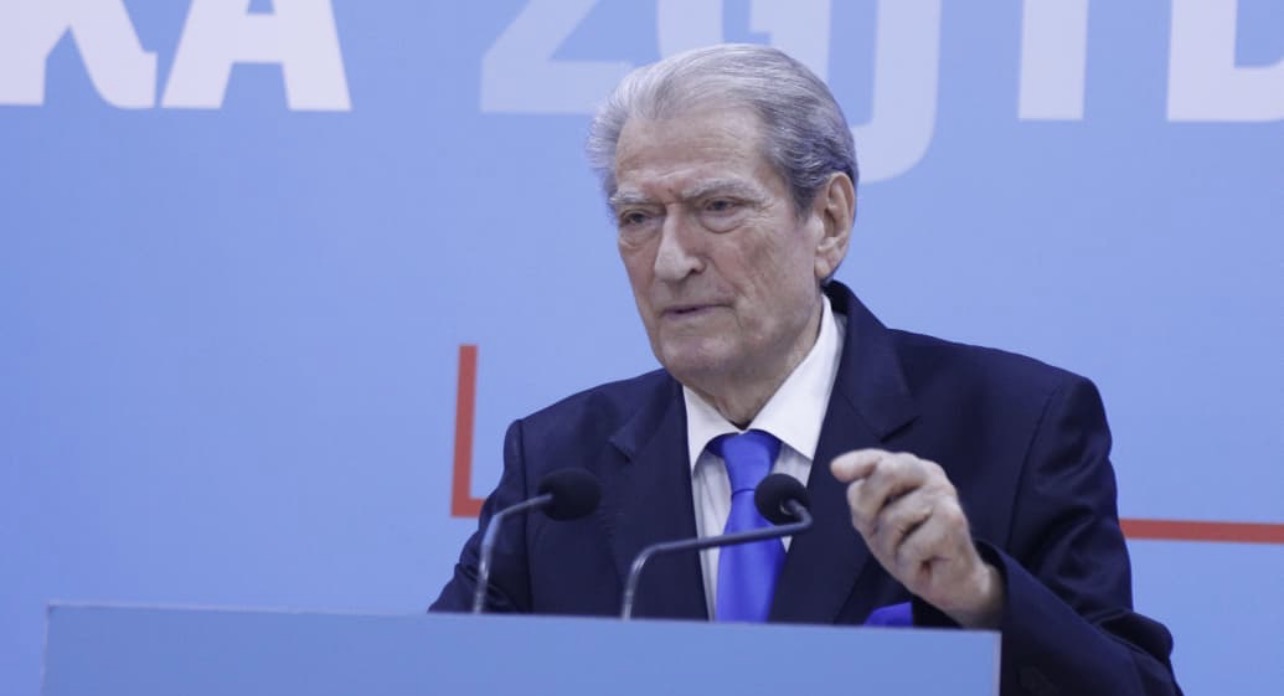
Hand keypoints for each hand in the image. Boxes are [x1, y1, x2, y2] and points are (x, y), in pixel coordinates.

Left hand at [830, 449, 1003, 627]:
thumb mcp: (876, 521)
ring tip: (907, 552)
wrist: (950, 580)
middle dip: (868, 505)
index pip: (878, 459)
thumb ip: (862, 497)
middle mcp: (930, 476)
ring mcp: (944, 496)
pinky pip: (909, 546)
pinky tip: (922, 563)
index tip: (836, 470)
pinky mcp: (953, 521)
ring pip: (892, 518)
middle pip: (888, 471)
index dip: (857, 462)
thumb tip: (844, 475)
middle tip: (873, 530)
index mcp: (911, 470)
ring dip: (890, 546)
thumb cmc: (912, 546)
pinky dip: (907, 564)